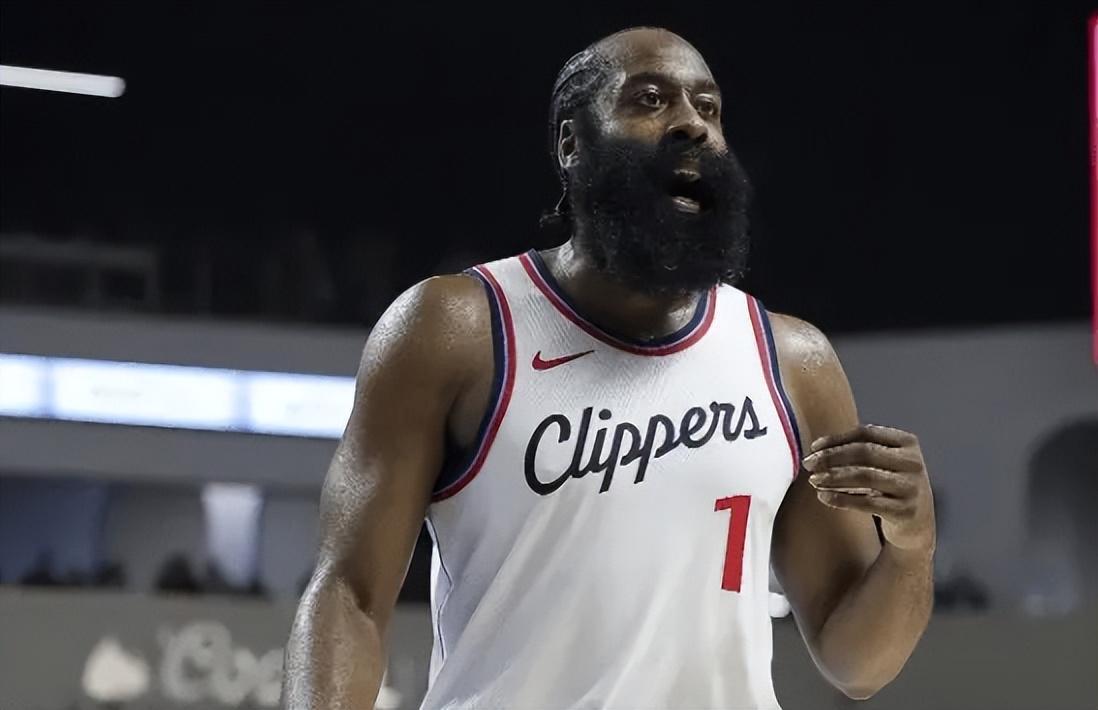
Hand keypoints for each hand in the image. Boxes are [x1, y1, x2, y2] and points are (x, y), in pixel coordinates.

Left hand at [803, 424, 934, 553]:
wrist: (916, 526)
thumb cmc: (889, 487)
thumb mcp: (882, 464)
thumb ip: (858, 451)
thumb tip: (816, 449)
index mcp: (908, 443)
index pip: (866, 433)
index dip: (837, 438)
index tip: (813, 447)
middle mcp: (914, 463)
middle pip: (864, 452)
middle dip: (831, 456)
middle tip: (808, 463)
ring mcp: (912, 487)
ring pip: (865, 476)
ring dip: (833, 477)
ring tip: (813, 480)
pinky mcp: (905, 512)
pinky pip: (867, 503)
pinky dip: (841, 498)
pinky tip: (823, 497)